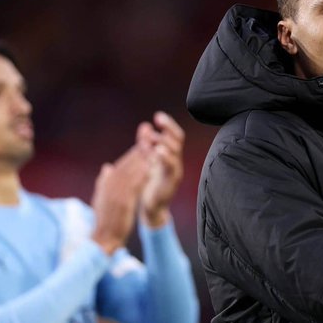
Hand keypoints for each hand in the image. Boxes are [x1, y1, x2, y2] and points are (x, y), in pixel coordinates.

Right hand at [91, 135, 150, 254]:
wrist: (102, 239)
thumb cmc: (104, 220)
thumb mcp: (101, 199)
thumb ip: (104, 182)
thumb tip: (107, 167)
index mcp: (106, 183)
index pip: (122, 163)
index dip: (133, 151)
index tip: (144, 139)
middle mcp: (110, 186)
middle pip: (127, 163)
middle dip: (138, 148)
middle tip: (149, 134)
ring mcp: (116, 194)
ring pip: (131, 171)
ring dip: (142, 157)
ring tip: (152, 145)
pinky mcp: (123, 203)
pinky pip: (134, 187)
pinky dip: (141, 175)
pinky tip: (150, 167)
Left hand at [139, 111, 185, 227]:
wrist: (151, 207)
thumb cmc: (150, 182)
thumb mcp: (147, 160)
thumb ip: (146, 144)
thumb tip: (145, 125)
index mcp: (170, 153)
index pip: (174, 134)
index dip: (168, 124)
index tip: (158, 116)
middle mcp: (175, 160)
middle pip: (178, 139)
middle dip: (168, 128)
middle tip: (157, 120)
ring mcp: (175, 171)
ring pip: (175, 152)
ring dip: (165, 143)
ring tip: (155, 138)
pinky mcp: (172, 182)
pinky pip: (172, 168)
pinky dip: (165, 158)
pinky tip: (156, 152)